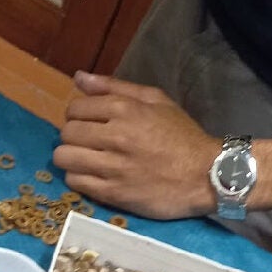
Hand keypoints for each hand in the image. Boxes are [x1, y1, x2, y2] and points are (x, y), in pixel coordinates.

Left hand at [53, 73, 217, 218]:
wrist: (206, 174)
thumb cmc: (181, 134)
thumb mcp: (155, 99)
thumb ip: (114, 86)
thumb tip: (79, 78)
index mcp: (125, 109)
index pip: (75, 107)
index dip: (78, 114)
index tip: (89, 121)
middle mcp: (115, 135)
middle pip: (67, 132)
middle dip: (73, 135)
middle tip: (88, 141)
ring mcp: (113, 167)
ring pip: (64, 158)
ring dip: (70, 157)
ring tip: (85, 159)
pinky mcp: (113, 194)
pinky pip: (75, 182)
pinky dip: (78, 178)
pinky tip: (93, 176)